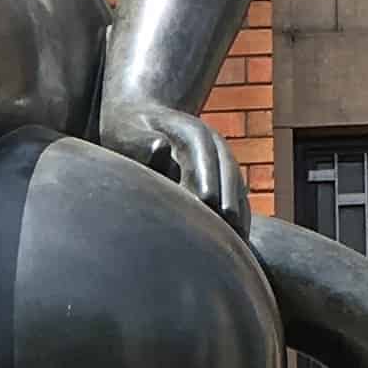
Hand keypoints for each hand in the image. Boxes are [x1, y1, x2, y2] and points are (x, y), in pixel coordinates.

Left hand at [98, 94, 249, 232]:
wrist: (141, 119)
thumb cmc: (129, 130)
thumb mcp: (129, 130)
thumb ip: (142, 141)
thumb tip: (160, 148)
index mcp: (194, 133)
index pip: (205, 161)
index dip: (206, 183)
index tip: (205, 205)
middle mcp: (215, 146)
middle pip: (228, 178)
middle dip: (226, 204)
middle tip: (224, 237)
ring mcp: (223, 162)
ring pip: (237, 191)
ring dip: (238, 217)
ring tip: (234, 249)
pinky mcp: (223, 177)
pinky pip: (238, 200)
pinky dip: (239, 221)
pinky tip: (236, 246)